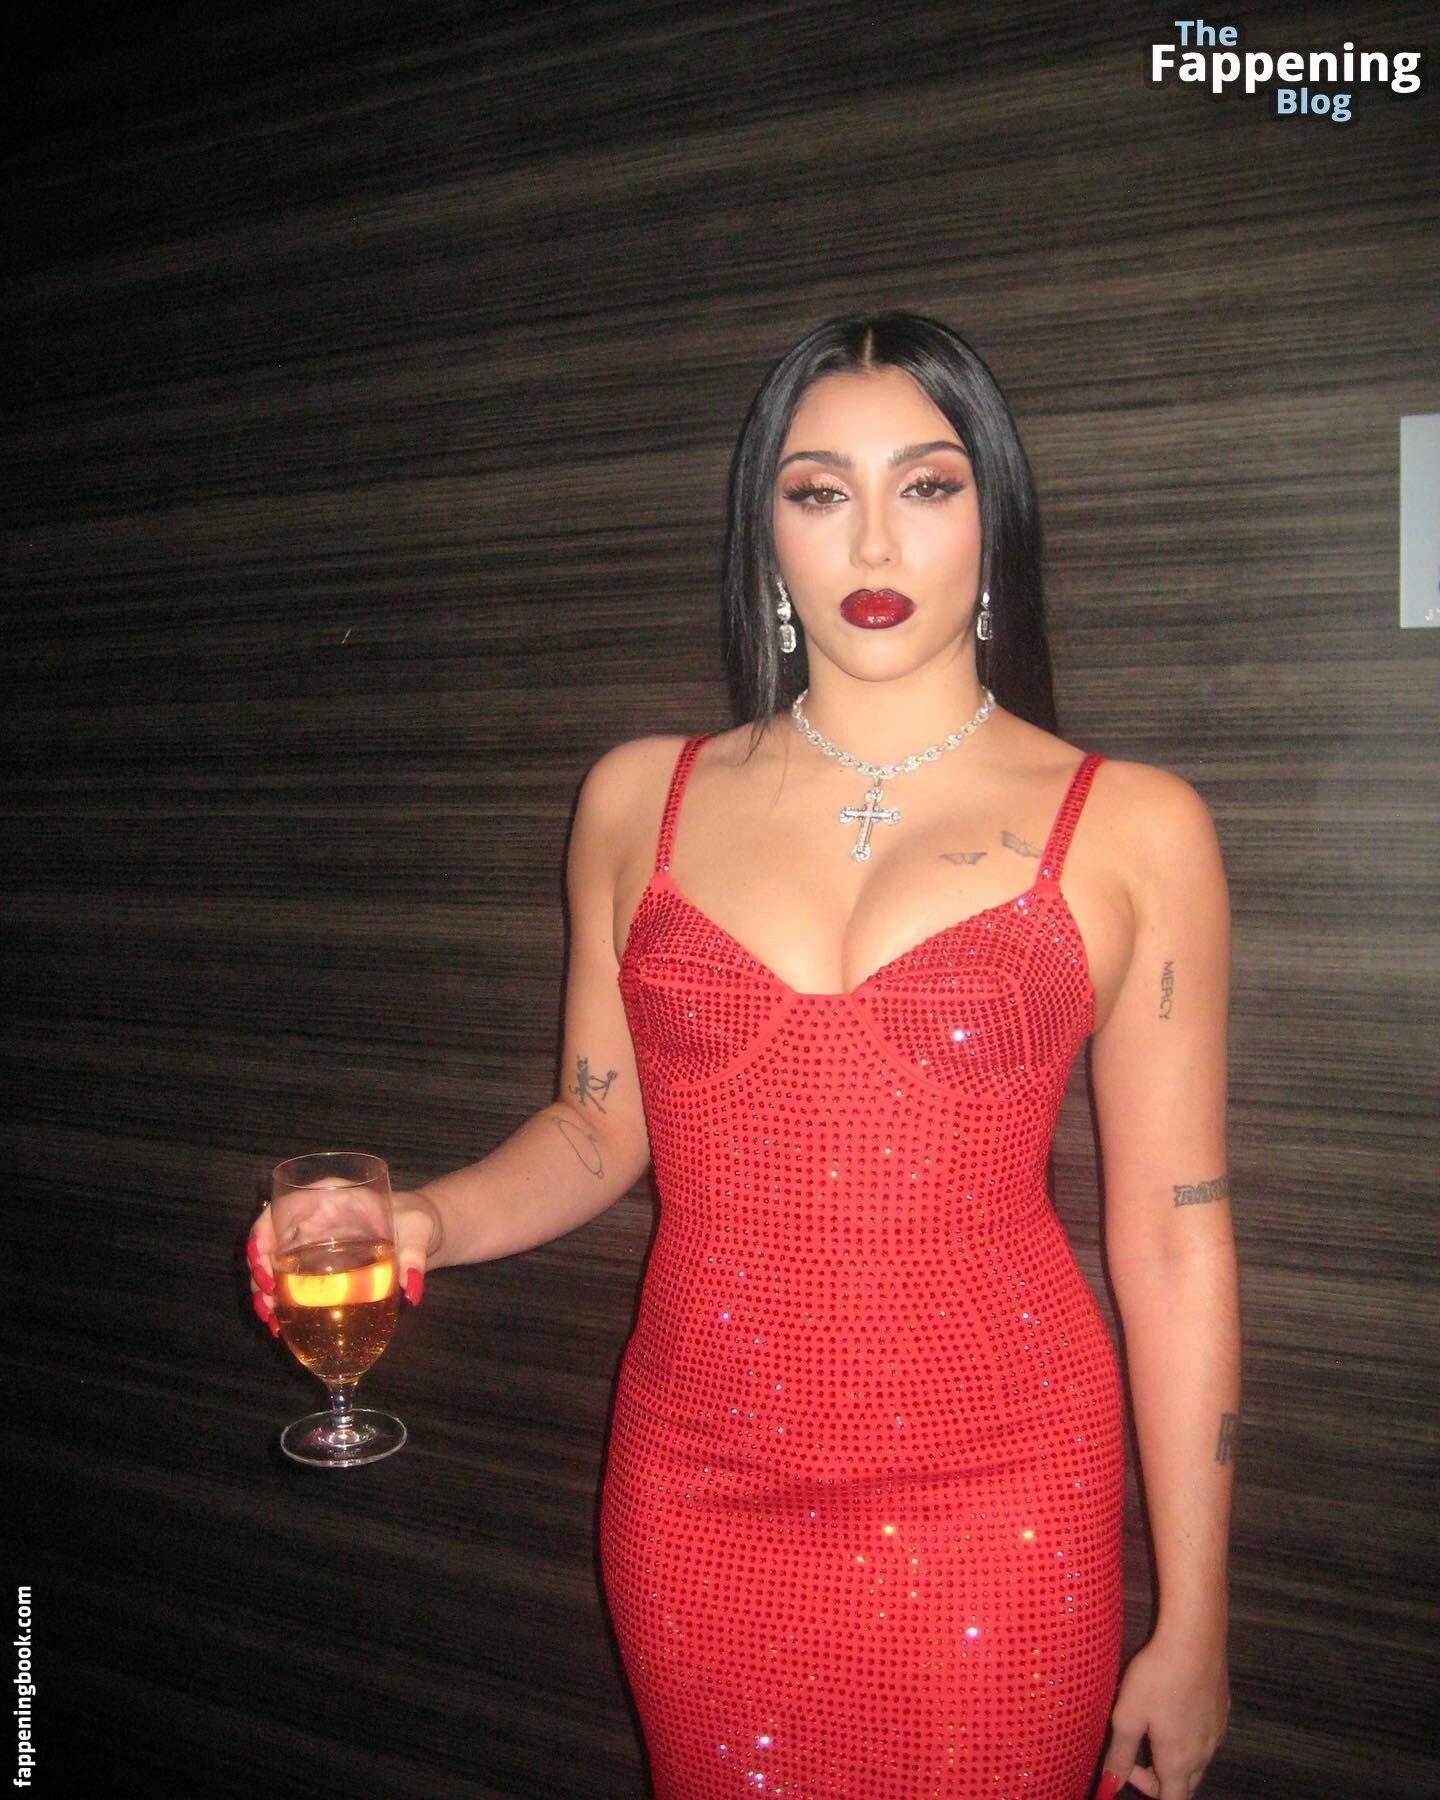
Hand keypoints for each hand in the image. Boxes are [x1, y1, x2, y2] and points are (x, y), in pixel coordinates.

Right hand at [245, 1187, 439, 1331]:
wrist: (416, 1236)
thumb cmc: (414, 1221)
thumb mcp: (417, 1231)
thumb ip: (413, 1256)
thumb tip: (410, 1289)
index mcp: (330, 1197)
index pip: (282, 1207)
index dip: (263, 1232)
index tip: (262, 1258)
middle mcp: (311, 1220)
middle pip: (270, 1242)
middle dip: (259, 1272)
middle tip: (266, 1301)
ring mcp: (309, 1244)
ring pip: (273, 1266)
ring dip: (265, 1292)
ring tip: (270, 1318)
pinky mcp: (314, 1267)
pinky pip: (288, 1282)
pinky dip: (280, 1302)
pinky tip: (278, 1324)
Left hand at [1095, 1631, 1229, 1797]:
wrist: (1195, 1638)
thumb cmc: (1156, 1677)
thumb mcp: (1127, 1715)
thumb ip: (1119, 1754)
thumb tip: (1110, 1785)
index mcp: (1179, 1762)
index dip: (1146, 1789)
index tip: (1128, 1762)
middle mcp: (1204, 1754)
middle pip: (1184, 1783)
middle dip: (1158, 1774)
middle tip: (1136, 1742)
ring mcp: (1218, 1732)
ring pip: (1196, 1759)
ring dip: (1173, 1752)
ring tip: (1152, 1718)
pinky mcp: (1223, 1709)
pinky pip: (1206, 1735)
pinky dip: (1188, 1731)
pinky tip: (1174, 1700)